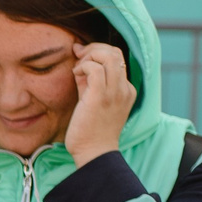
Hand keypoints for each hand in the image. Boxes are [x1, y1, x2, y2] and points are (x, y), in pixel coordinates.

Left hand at [65, 42, 135, 165]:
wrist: (94, 153)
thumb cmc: (90, 130)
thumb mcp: (91, 101)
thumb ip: (88, 82)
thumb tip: (79, 64)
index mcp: (126, 89)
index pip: (117, 59)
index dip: (98, 53)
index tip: (80, 57)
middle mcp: (124, 89)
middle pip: (115, 52)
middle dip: (94, 49)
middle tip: (77, 56)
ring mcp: (115, 93)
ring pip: (109, 56)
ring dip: (89, 55)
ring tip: (77, 68)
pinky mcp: (101, 97)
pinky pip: (95, 69)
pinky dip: (83, 66)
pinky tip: (75, 74)